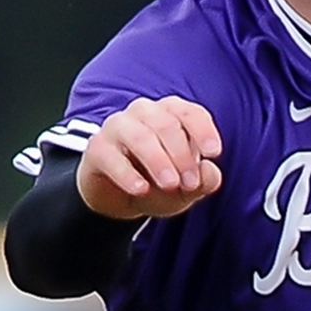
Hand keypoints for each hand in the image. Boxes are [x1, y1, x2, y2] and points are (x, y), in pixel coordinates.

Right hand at [78, 96, 222, 219]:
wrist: (119, 197)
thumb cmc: (158, 182)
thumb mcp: (186, 188)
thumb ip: (203, 181)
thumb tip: (209, 172)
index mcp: (171, 114)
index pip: (190, 113)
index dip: (203, 131)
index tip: (213, 153)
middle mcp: (144, 112)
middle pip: (166, 125)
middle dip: (182, 156)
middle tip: (190, 184)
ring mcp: (118, 127)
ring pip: (140, 136)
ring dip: (158, 161)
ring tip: (171, 185)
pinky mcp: (97, 148)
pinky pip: (111, 156)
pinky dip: (127, 173)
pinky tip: (141, 189)